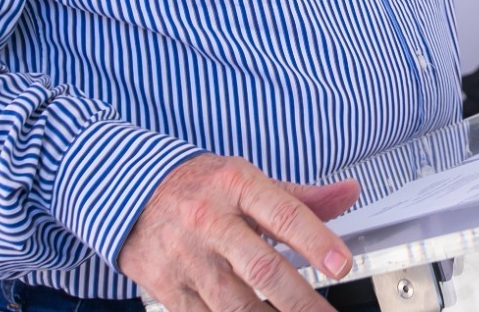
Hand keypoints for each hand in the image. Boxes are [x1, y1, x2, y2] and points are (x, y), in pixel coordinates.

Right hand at [118, 153, 359, 311]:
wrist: (128, 193)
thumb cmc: (201, 187)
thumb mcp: (248, 180)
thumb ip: (301, 197)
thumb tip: (350, 192)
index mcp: (236, 186)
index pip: (284, 214)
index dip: (317, 241)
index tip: (343, 265)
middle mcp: (210, 221)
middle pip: (262, 268)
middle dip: (300, 300)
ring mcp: (187, 257)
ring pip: (234, 303)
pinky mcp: (168, 287)